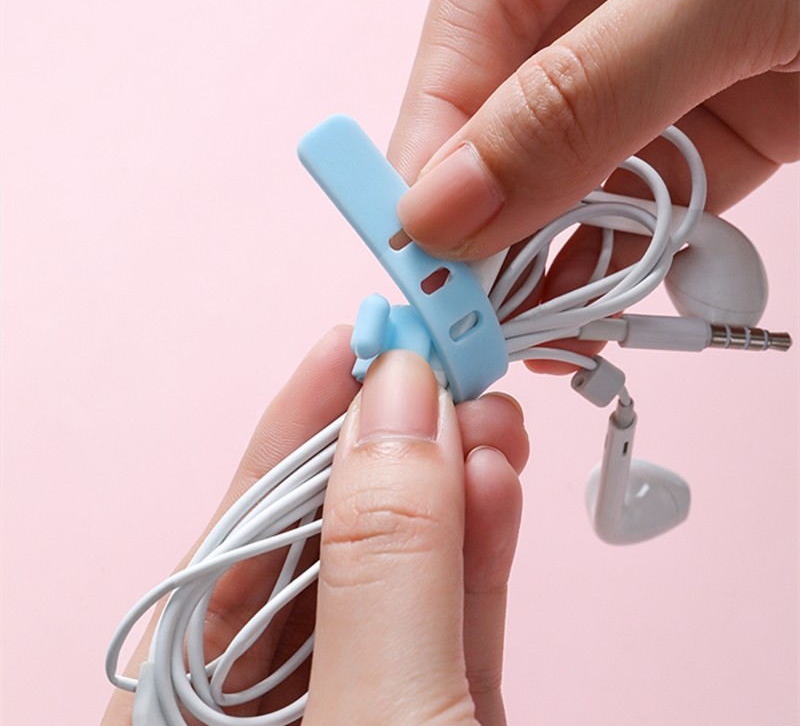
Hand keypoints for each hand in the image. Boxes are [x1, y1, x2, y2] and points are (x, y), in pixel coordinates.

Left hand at [102, 328, 528, 724]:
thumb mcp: (376, 715)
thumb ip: (383, 565)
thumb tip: (400, 403)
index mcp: (186, 700)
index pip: (236, 530)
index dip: (296, 426)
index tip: (353, 340)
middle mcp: (265, 696)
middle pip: (329, 539)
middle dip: (390, 445)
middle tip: (441, 368)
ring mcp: (359, 699)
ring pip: (403, 570)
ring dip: (450, 485)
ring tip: (487, 416)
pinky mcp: (436, 712)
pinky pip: (451, 615)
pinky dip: (478, 547)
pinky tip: (496, 481)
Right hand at [389, 0, 797, 367]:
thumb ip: (580, 97)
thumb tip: (444, 205)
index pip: (472, 22)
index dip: (433, 130)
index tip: (415, 231)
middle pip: (514, 107)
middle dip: (488, 210)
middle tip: (463, 304)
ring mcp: (676, 56)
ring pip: (578, 165)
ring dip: (549, 252)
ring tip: (524, 330)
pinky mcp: (733, 116)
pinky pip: (653, 194)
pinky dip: (623, 257)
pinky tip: (590, 313)